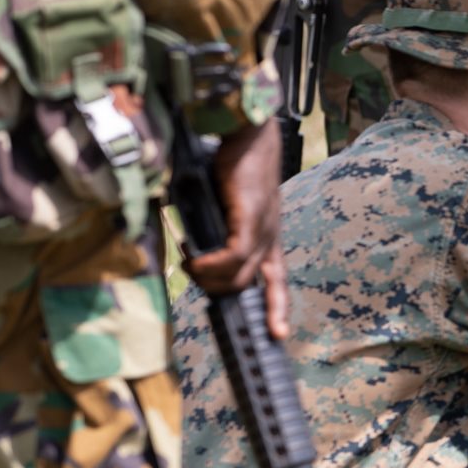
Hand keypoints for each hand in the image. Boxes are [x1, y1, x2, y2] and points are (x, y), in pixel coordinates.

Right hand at [182, 118, 289, 339]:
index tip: (278, 335)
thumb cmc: (231, 163)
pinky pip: (236, 255)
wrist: (248, 131)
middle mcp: (270, 235)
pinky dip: (214, 264)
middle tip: (194, 275)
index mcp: (267, 234)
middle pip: (252, 284)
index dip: (277, 309)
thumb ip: (210, 224)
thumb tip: (189, 240)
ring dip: (211, 278)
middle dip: (221, 291)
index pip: (278, 280)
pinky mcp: (251, 216)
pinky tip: (196, 261)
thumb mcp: (220, 203)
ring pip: (242, 274)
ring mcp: (264, 227)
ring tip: (191, 264)